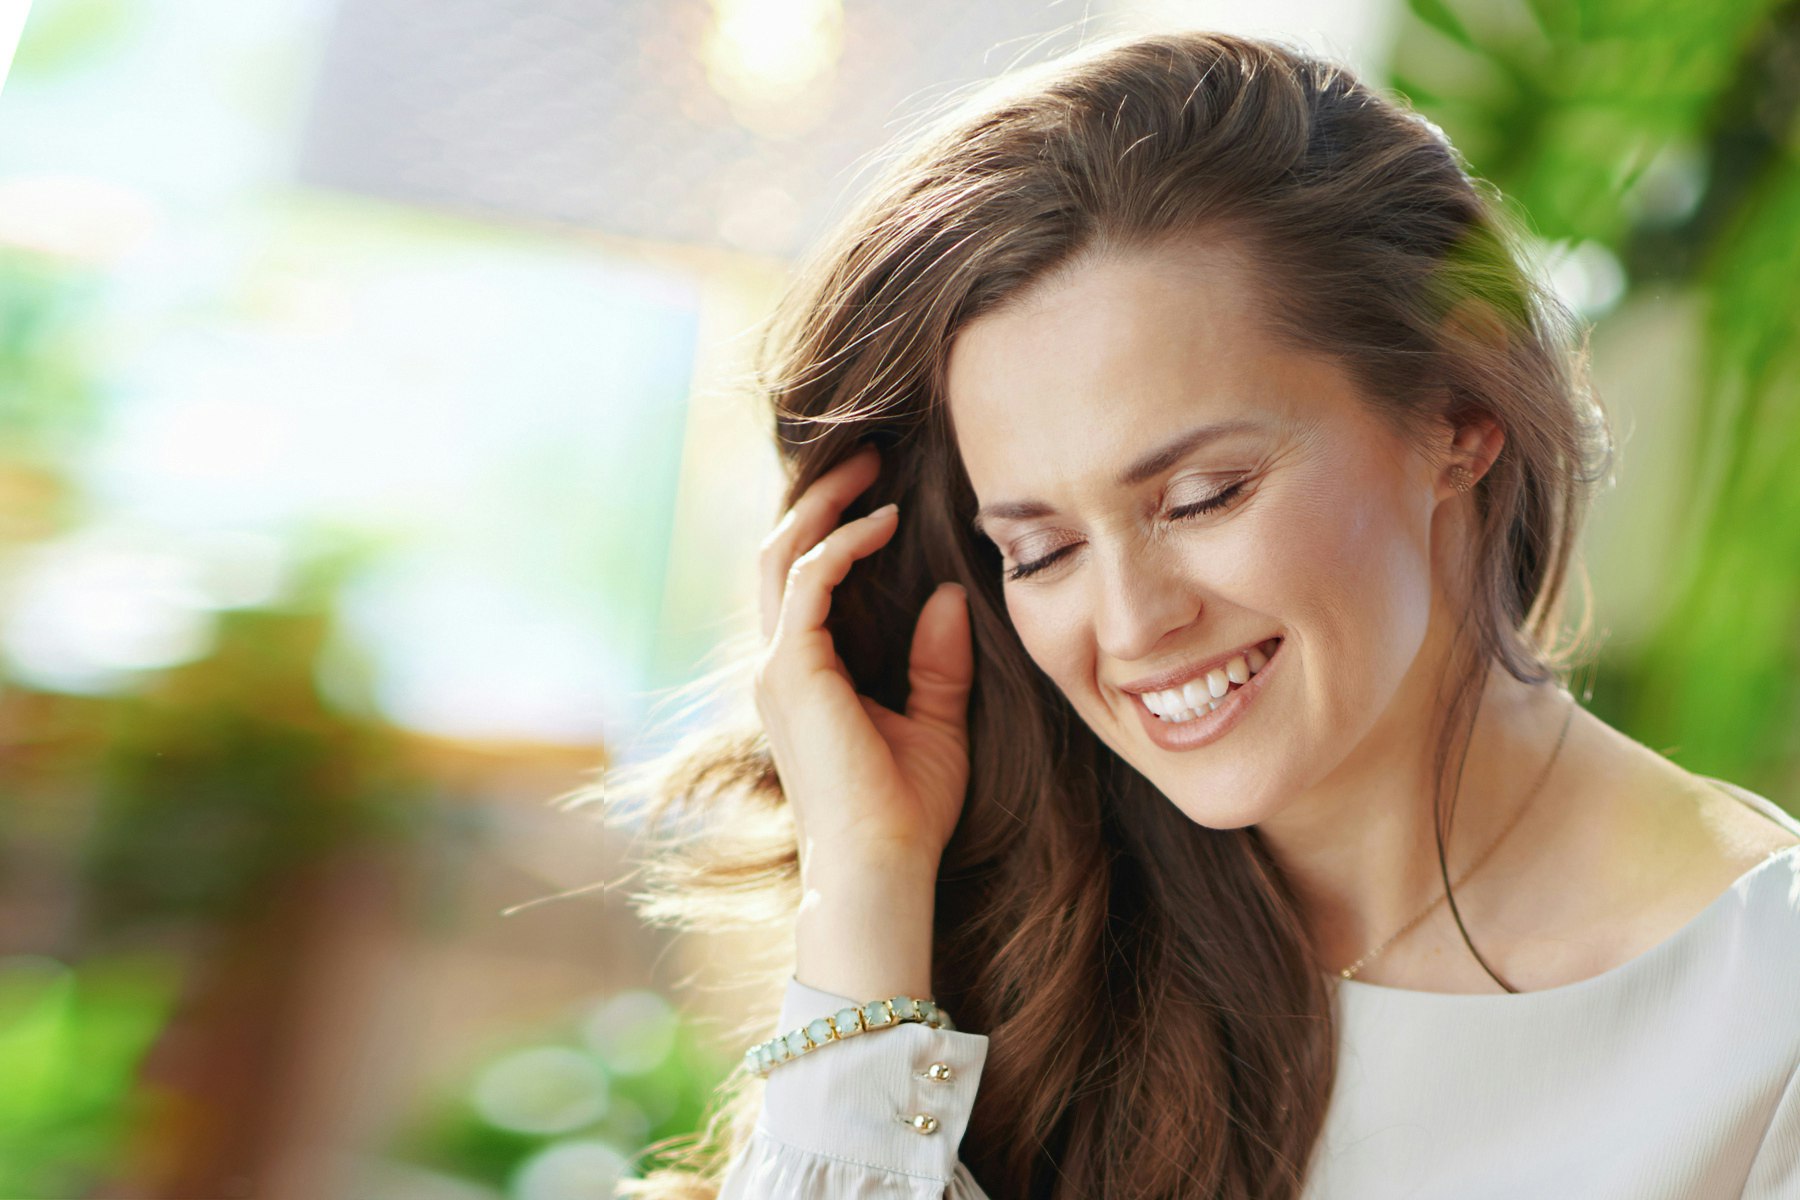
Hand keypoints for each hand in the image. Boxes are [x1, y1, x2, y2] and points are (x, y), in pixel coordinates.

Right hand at [755, 444, 974, 878]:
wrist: (882, 869)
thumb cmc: (905, 813)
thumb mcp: (935, 723)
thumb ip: (938, 662)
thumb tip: (948, 596)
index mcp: (806, 675)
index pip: (804, 580)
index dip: (836, 527)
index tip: (885, 491)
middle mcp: (780, 664)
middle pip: (782, 551)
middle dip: (823, 497)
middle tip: (870, 455)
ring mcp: (780, 667)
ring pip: (783, 554)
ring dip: (826, 504)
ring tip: (872, 468)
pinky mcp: (793, 671)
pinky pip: (808, 581)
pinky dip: (841, 544)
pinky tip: (884, 523)